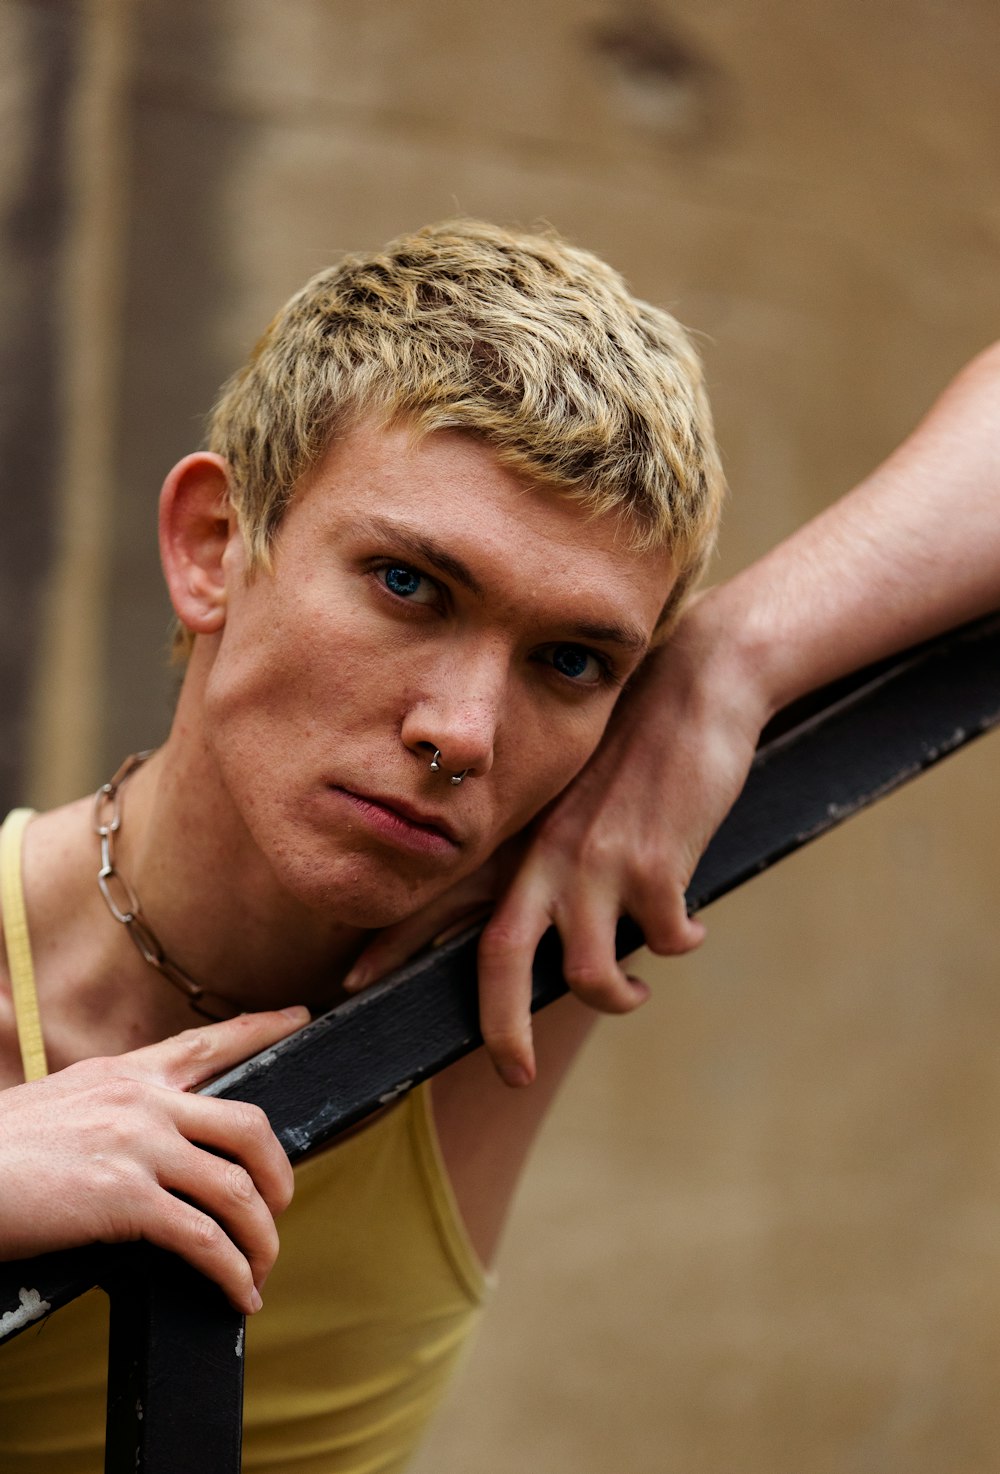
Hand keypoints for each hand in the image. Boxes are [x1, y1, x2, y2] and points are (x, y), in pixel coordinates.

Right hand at [0, 1007, 306, 1312]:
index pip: (205, 1043)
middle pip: (249, 1126)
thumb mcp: (58, 1106)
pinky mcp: (126, 1200)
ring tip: (260, 1269)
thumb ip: (109, 1111)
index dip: (260, 1028)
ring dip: (262, 1238)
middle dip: (279, 1172)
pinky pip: (205, 1239)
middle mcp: (141, 1102)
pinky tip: (238, 1292)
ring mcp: (137, 1148)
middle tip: (280, 1205)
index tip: (298, 1016)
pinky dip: (232, 1271)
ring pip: (237, 1190)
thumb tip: (146, 1140)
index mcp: (122, 1075)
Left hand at [347, 595, 766, 1085]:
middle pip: (501, 959)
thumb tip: (535, 923)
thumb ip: (543, 852)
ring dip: (616, 996)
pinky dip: (680, 942)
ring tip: (632, 990)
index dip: (394, 943)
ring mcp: (599, 860)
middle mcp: (546, 852)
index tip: (354, 983)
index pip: (439, 895)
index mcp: (520, 835)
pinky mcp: (658, 864)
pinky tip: (689, 929)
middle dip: (501, 1030)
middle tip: (517, 1073)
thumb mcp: (569, 795)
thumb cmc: (632, 745)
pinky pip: (665, 938)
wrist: (698, 684)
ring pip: (590, 973)